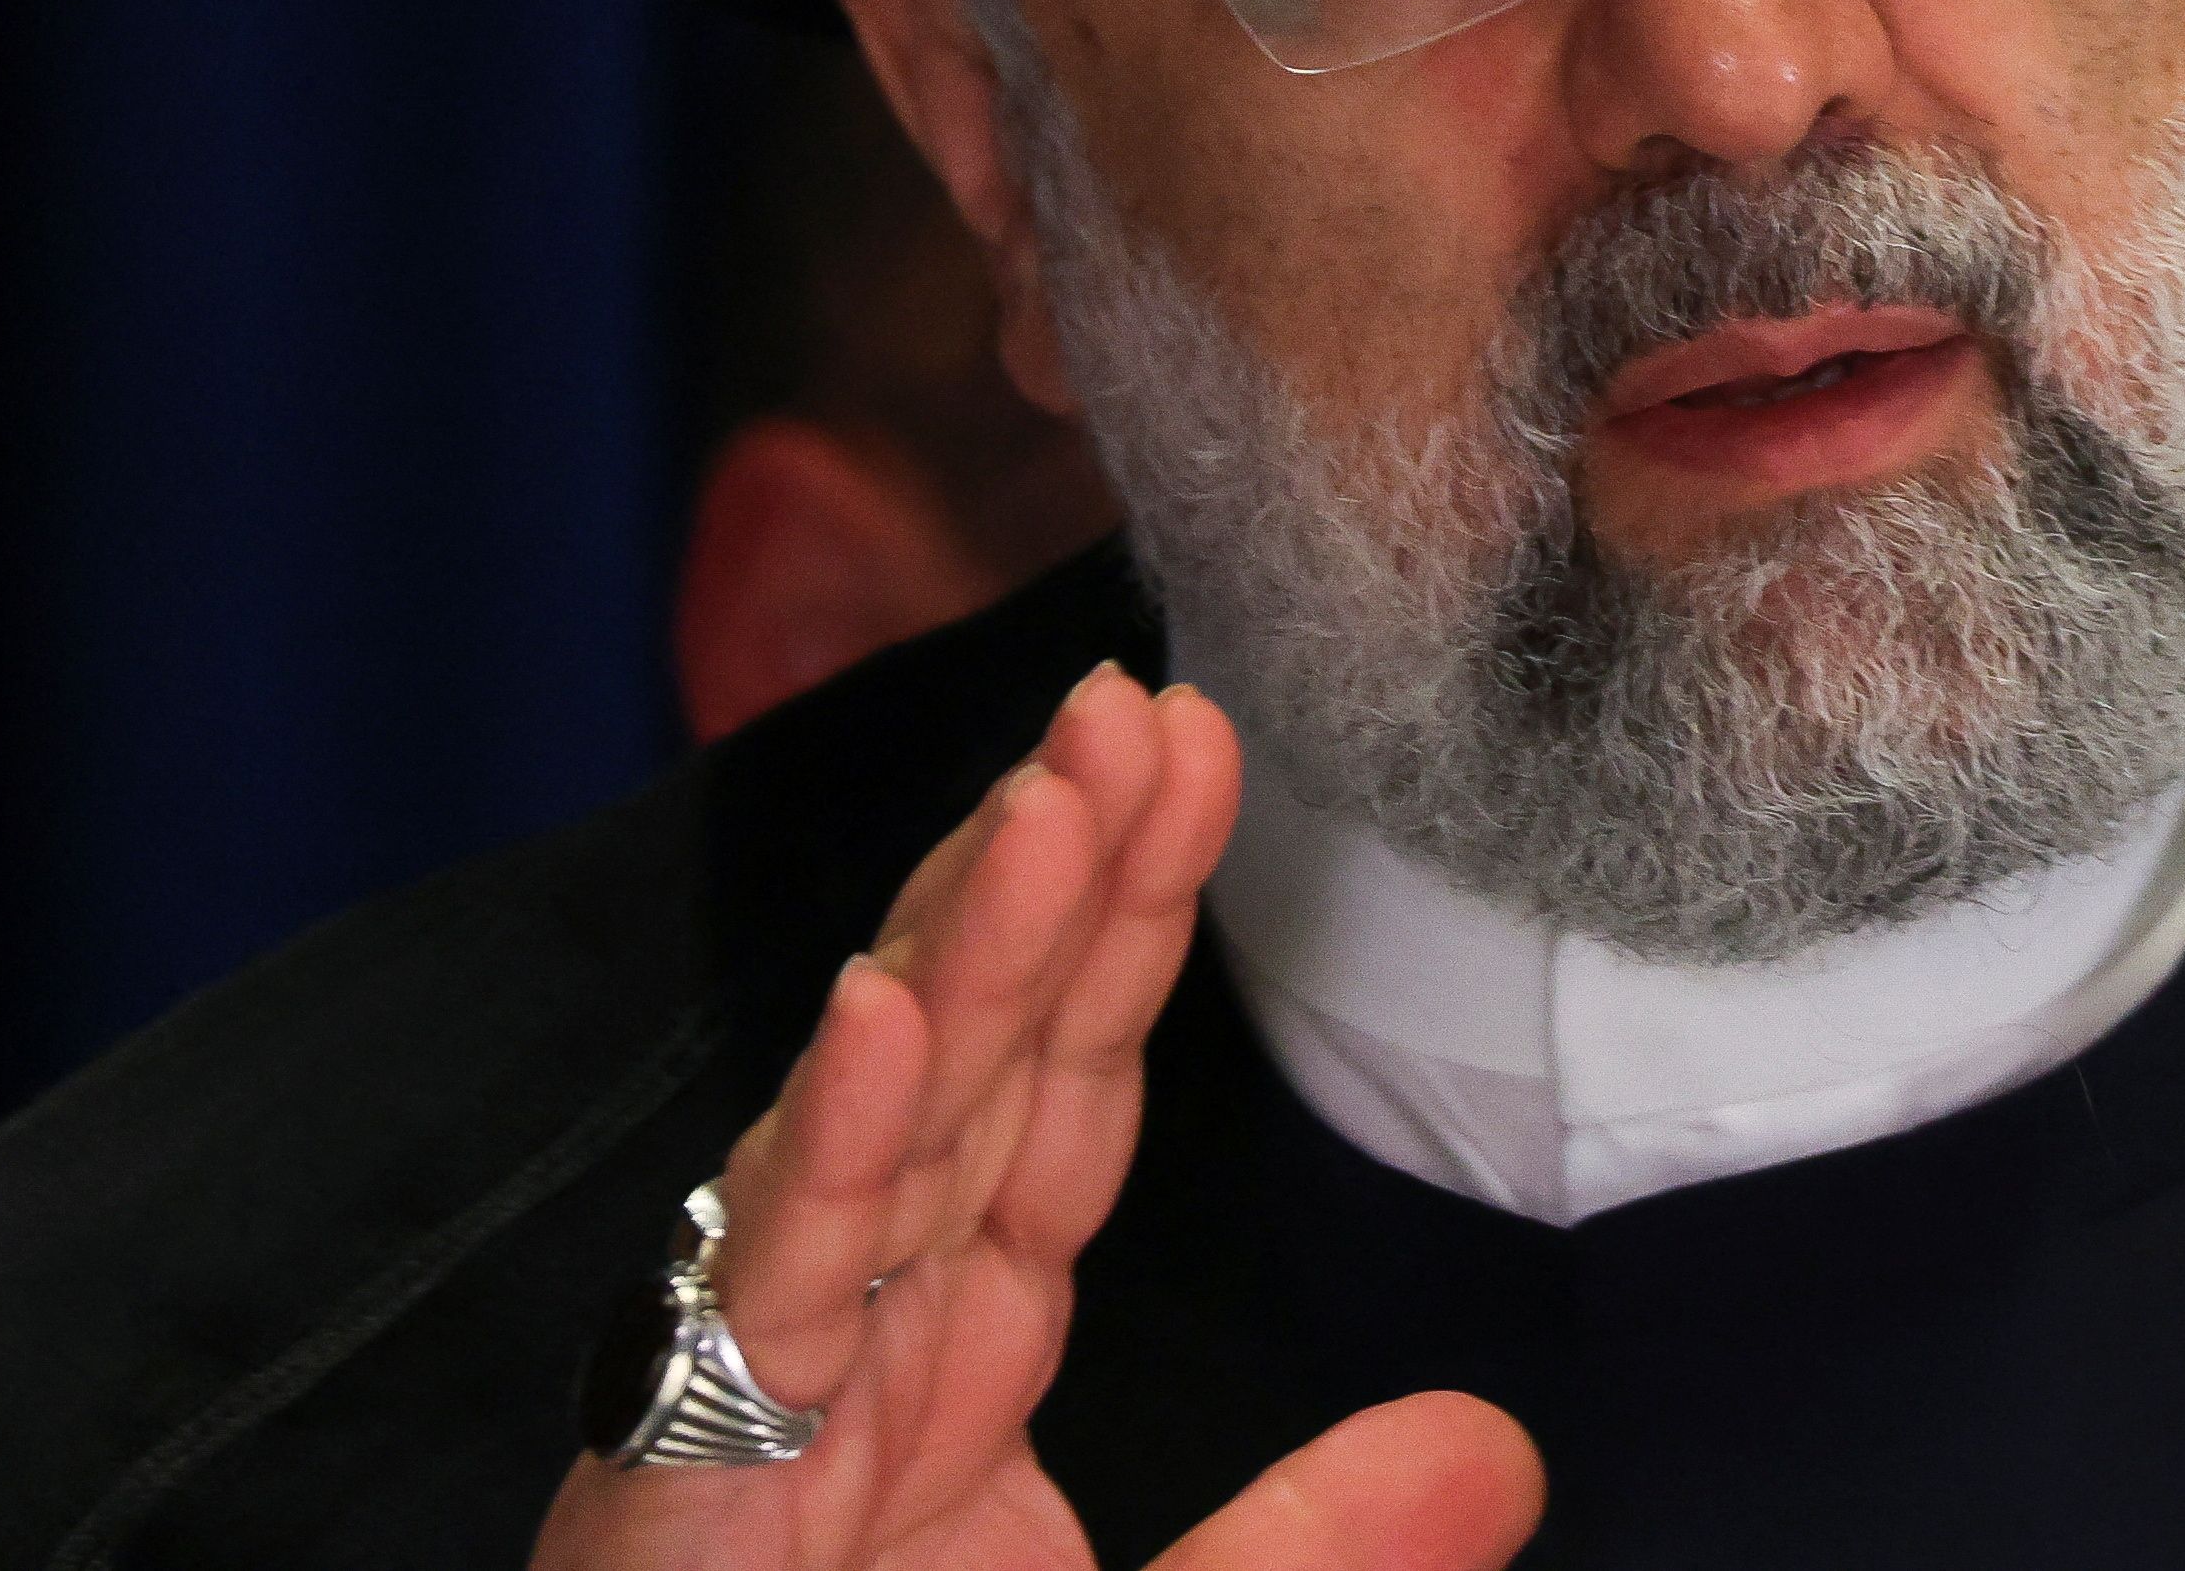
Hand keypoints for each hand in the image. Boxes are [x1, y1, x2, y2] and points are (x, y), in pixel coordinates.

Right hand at [528, 664, 1544, 1570]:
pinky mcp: (680, 1470)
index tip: (1193, 753)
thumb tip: (1504, 1445)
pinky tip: (891, 1011)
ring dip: (968, 946)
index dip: (1129, 919)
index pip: (1069, 1086)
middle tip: (1140, 699)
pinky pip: (767, 1289)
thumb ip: (1314, 1552)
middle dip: (1055, 868)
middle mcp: (865, 1326)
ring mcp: (766, 1384)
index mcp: (962, 1345)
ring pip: (883, 1123)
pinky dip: (829, 1144)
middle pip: (981, 1055)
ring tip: (1054, 794)